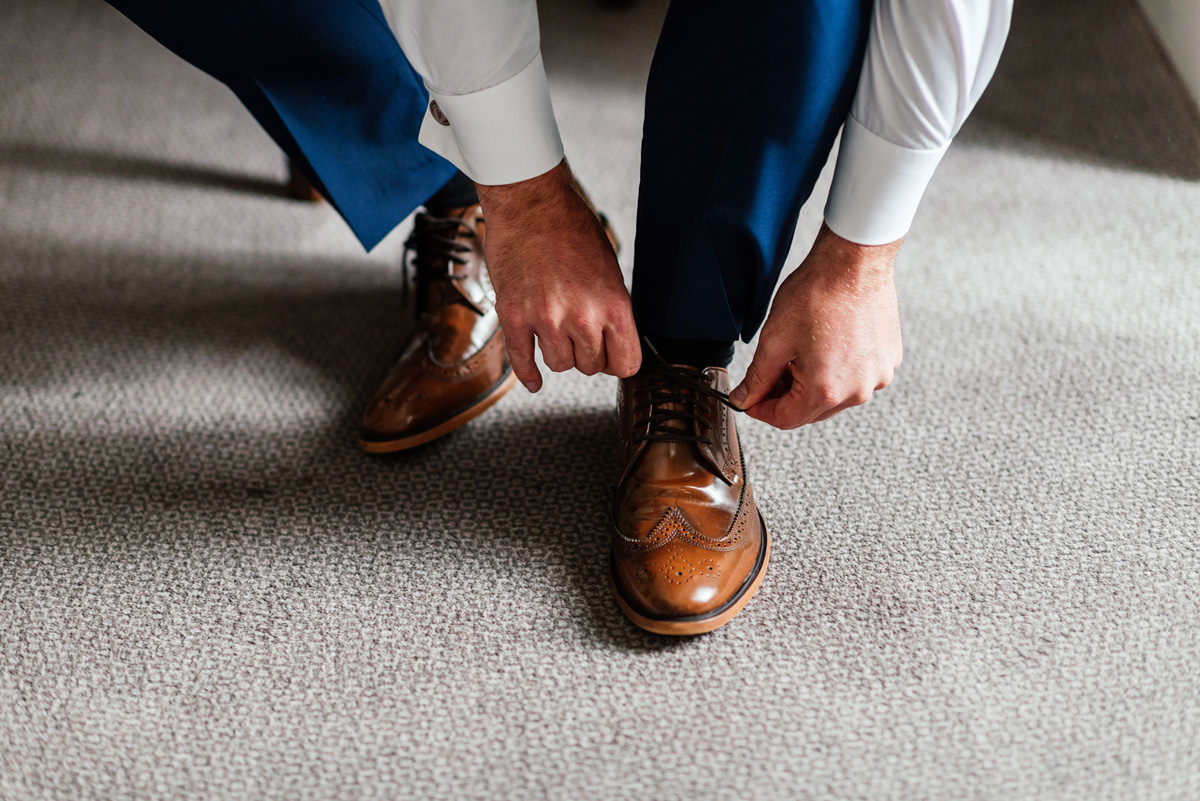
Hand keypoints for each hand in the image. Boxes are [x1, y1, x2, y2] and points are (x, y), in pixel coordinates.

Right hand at [475, 160, 640, 391]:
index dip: (619, 362)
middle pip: (591, 366)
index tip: (612, 357)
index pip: (626, 363)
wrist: (529, 203)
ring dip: (559, 353)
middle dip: (587, 353)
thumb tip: (612, 342)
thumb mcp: (609, 268)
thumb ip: (610, 309)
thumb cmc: (571, 228)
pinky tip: (533, 380)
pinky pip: (523, 360)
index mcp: (613, 304)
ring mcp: (545, 318)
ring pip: (560, 365)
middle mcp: (581, 316)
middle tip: (579, 333)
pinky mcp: (513, 316)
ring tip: (556, 330)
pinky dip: (528, 375)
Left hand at [728, 223, 902, 428]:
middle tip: (769, 372)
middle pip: (811, 412)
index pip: (786, 419)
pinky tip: (824, 346)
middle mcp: (858, 391)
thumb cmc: (818, 293)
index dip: (761, 410)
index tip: (750, 399)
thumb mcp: (775, 339)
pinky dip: (837, 371)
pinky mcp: (888, 360)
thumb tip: (745, 398)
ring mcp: (878, 376)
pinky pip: (856, 379)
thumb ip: (758, 377)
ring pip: (835, 396)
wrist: (855, 262)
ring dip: (812, 384)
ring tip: (799, 354)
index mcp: (827, 390)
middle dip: (785, 396)